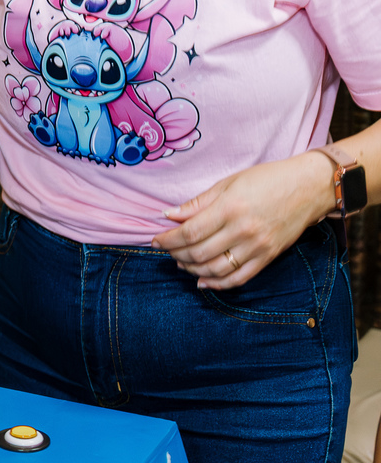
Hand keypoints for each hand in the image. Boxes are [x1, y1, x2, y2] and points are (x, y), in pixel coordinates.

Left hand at [153, 150, 334, 287]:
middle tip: (165, 250)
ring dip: (192, 269)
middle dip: (176, 254)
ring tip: (180, 262)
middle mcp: (243, 230)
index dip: (169, 239)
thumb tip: (169, 215)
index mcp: (230, 208)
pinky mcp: (268, 258)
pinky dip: (217, 283)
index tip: (155, 240)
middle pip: (199, 253)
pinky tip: (202, 281)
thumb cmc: (267, 179)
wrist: (308, 188)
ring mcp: (257, 247)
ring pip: (215, 269)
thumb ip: (198, 202)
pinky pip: (238, 278)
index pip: (190, 232)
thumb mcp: (229, 182)